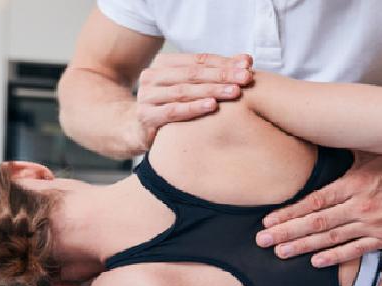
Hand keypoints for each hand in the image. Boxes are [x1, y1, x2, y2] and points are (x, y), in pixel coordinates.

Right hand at [134, 53, 253, 147]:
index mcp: (163, 64)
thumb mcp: (191, 87)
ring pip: (184, 91)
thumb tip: (247, 60)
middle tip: (245, 79)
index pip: (198, 60)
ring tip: (234, 92)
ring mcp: (147, 97)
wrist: (134, 129)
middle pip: (192, 73)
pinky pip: (172, 111)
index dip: (223, 62)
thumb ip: (216, 73)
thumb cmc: (170, 106)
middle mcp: (152, 77)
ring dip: (212, 91)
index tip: (247, 66)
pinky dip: (193, 108)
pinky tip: (211, 106)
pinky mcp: (146, 117)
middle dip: (222, 75)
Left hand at [255, 155, 381, 266]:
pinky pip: (356, 250)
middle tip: (262, 242)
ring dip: (303, 247)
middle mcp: (360, 206)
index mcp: (353, 183)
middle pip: (315, 223)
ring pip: (331, 239)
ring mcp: (373, 225)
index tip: (267, 222)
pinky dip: (334, 257)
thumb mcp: (370, 152)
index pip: (313, 202)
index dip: (288, 213)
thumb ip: (343, 155)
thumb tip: (314, 141)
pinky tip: (315, 262)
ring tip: (280, 253)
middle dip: (286, 233)